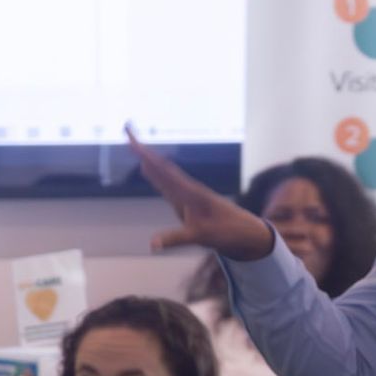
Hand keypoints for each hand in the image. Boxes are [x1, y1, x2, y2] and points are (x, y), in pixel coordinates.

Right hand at [127, 124, 275, 259]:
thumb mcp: (202, 236)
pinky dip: (154, 172)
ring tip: (133, 145)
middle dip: (143, 150)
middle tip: (128, 130)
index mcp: (190, 192)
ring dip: (148, 158)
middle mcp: (188, 188)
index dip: (146, 155)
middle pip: (161, 165)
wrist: (248, 232)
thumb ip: (176, 238)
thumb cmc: (227, 232)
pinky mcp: (188, 200)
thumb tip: (152, 244)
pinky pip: (166, 181)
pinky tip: (148, 168)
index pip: (163, 170)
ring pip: (164, 172)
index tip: (131, 140)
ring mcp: (188, 193)